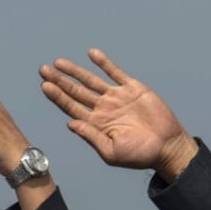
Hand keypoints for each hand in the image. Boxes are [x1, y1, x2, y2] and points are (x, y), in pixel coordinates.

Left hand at [39, 48, 197, 180]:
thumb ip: (91, 137)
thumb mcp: (111, 152)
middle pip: (76, 92)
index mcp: (96, 124)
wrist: (167, 147)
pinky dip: (104, 63)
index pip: (71, 107)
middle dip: (60, 81)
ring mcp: (117, 98)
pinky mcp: (133, 89)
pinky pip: (116, 73)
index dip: (58, 96)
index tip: (45, 86)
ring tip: (59, 62)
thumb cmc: (140, 155)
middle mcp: (103, 109)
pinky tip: (91, 55)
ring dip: (75, 71)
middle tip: (43, 70)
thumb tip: (70, 124)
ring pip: (91, 80)